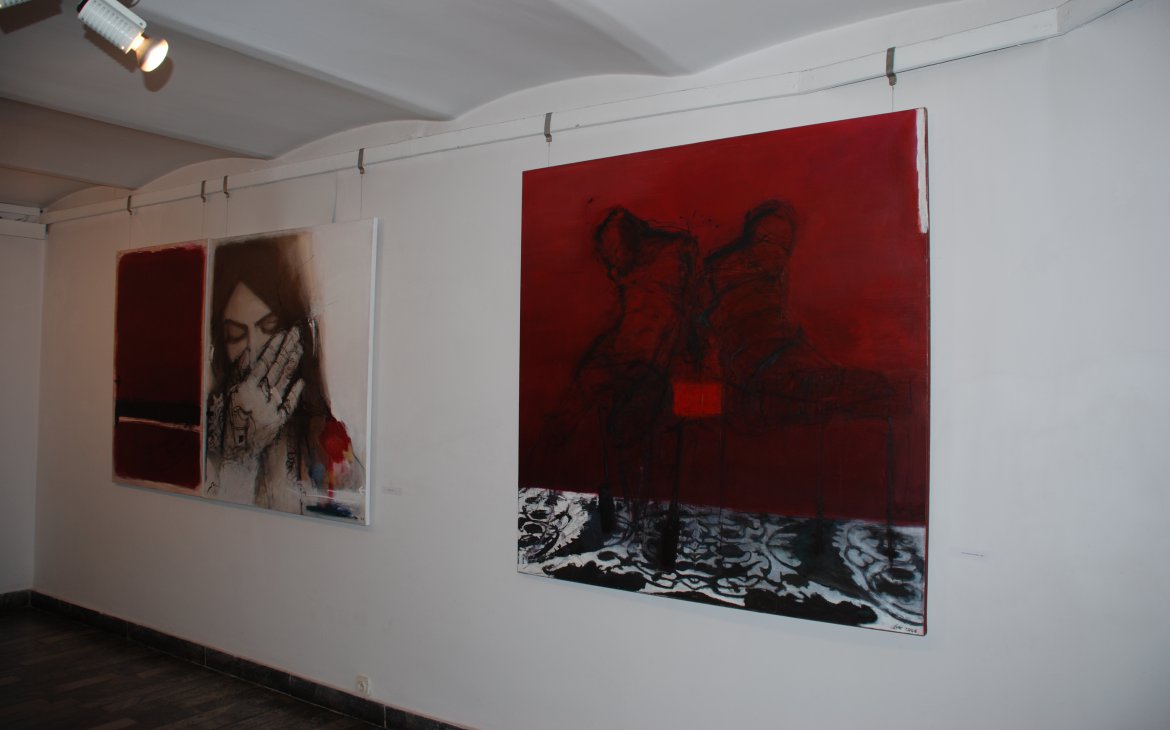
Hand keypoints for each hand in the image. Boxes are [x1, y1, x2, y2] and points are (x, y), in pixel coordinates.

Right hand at [222, 327, 305, 460]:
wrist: (236, 446)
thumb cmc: (230, 415)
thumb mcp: (228, 392)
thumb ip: (238, 372)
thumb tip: (248, 351)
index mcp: (245, 387)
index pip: (263, 362)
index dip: (273, 347)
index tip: (282, 333)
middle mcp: (259, 396)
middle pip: (276, 368)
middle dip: (287, 348)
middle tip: (296, 333)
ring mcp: (270, 408)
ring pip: (284, 381)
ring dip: (293, 363)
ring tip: (300, 347)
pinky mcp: (279, 420)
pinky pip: (290, 403)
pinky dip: (295, 391)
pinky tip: (302, 379)